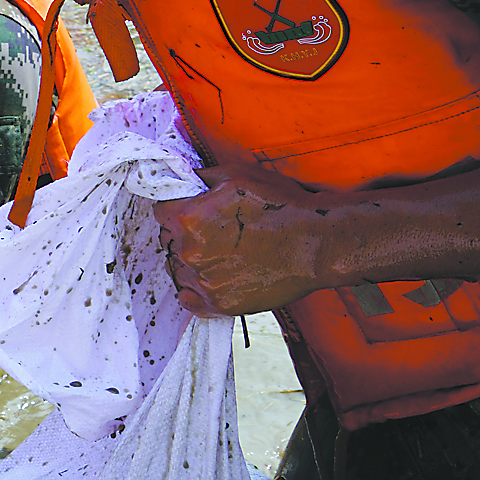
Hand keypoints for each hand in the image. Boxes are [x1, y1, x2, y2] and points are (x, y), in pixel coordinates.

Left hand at [151, 166, 332, 317]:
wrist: (317, 243)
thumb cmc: (282, 206)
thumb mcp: (238, 175)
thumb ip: (202, 178)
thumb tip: (183, 179)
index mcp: (189, 218)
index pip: (161, 213)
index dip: (177, 209)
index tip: (190, 211)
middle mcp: (191, 252)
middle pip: (170, 242)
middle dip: (185, 235)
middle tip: (214, 232)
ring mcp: (204, 281)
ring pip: (180, 270)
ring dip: (194, 263)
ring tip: (224, 254)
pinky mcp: (221, 303)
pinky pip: (191, 300)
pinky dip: (197, 292)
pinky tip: (213, 279)